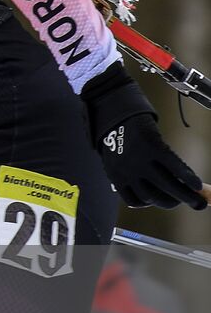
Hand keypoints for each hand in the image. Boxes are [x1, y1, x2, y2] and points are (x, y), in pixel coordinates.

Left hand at [82, 64, 205, 209]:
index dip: (149, 203)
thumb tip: (147, 187)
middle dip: (172, 203)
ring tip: (199, 200)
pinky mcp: (152, 146)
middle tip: (189, 203)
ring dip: (186, 196)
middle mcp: (127, 171)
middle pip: (153, 196)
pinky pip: (174, 167)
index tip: (161, 200)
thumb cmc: (116, 134)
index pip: (134, 200)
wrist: (112, 109)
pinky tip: (197, 184)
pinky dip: (188, 177)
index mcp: (116, 176)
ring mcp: (140, 160)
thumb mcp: (115, 157)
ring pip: (167, 185)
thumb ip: (127, 172)